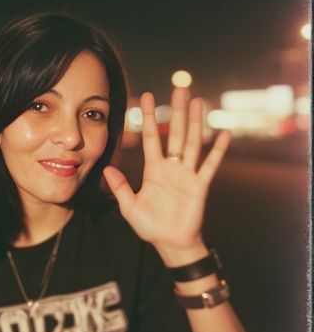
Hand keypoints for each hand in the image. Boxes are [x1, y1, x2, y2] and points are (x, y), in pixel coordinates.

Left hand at [103, 88, 230, 262]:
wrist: (171, 243)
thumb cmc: (151, 226)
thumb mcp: (130, 207)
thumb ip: (120, 187)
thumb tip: (108, 168)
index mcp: (154, 170)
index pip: (150, 138)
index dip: (147, 118)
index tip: (145, 96)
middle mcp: (172, 167)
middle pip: (174, 133)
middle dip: (176, 111)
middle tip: (179, 87)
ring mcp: (187, 175)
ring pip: (192, 143)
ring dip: (196, 123)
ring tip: (198, 101)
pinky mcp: (200, 186)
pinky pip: (210, 165)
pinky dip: (217, 150)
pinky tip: (224, 133)